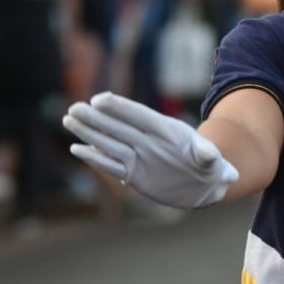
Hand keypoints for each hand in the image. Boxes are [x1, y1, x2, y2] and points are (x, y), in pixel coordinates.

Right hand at [64, 92, 238, 208]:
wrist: (206, 184)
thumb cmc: (213, 167)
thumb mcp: (215, 162)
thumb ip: (208, 155)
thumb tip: (208, 152)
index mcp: (166, 130)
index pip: (139, 115)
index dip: (120, 108)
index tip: (100, 99)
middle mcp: (148, 140)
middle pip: (118, 126)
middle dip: (96, 117)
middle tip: (73, 108)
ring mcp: (139, 156)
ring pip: (109, 142)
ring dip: (89, 132)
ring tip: (69, 119)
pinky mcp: (134, 174)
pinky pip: (111, 164)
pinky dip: (95, 158)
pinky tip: (77, 148)